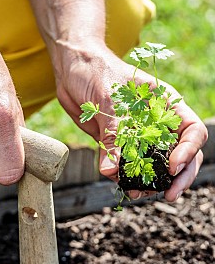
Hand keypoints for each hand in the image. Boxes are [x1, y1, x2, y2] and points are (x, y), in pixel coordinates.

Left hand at [55, 40, 206, 201]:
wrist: (73, 70)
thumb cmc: (96, 72)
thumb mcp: (108, 100)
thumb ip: (112, 135)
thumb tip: (111, 170)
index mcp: (166, 105)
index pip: (191, 131)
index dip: (188, 151)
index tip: (172, 167)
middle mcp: (157, 123)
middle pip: (182, 154)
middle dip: (178, 176)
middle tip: (169, 194)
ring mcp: (139, 136)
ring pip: (156, 165)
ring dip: (151, 183)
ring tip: (139, 194)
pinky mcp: (119, 146)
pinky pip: (129, 167)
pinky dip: (128, 180)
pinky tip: (123, 187)